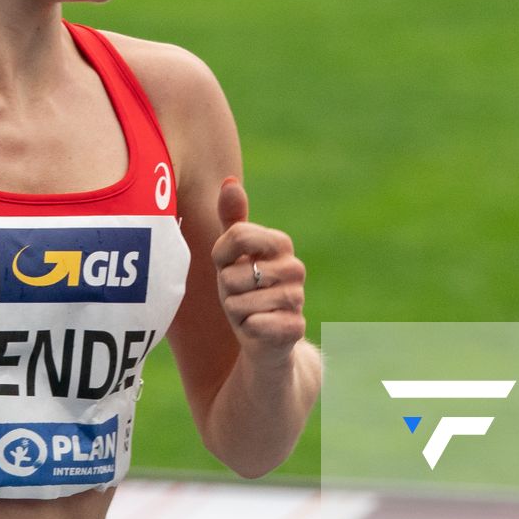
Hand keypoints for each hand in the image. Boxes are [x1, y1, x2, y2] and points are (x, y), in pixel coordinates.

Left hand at [211, 178, 307, 359]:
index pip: (237, 235)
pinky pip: (253, 325)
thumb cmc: (245, 290)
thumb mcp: (234, 255)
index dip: (221, 255)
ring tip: (249, 312)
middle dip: (227, 289)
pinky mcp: (295, 328)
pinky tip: (258, 330)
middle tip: (241, 295)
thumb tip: (229, 181)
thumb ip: (232, 220)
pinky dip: (247, 330)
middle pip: (232, 273)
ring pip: (237, 302)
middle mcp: (295, 268)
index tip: (228, 266)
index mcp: (281, 243)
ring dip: (235, 312)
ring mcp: (297, 298)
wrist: (264, 337)